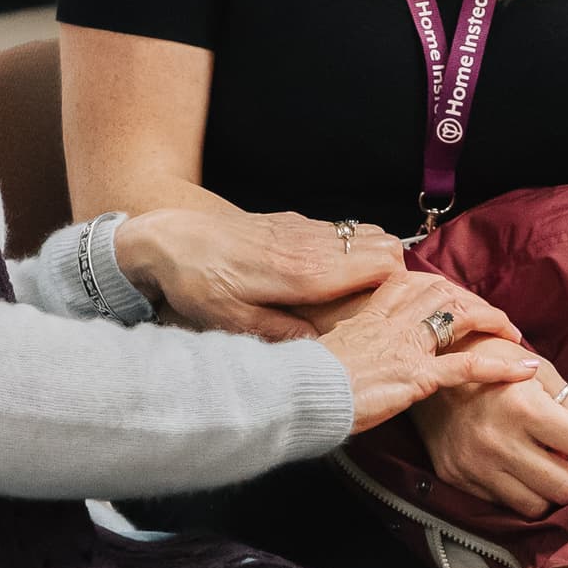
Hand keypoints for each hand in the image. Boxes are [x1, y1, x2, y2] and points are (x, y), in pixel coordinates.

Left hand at [112, 205, 402, 340]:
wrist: (170, 238)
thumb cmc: (199, 283)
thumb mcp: (234, 322)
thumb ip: (282, 333)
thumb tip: (322, 345)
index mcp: (304, 273)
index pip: (380, 265)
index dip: (398, 287)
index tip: (395, 311)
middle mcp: (310, 244)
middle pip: (383, 245)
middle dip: (395, 273)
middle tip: (384, 305)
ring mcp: (302, 228)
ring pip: (364, 233)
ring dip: (373, 258)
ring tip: (363, 292)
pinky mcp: (290, 222)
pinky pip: (339, 230)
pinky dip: (350, 249)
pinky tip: (331, 275)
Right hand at [318, 271, 537, 433]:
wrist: (302, 394)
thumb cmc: (308, 381)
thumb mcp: (328, 350)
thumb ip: (346, 344)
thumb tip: (346, 352)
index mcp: (371, 315)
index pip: (413, 285)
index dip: (441, 287)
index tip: (457, 295)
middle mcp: (393, 323)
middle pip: (443, 295)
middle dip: (473, 303)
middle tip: (494, 318)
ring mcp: (407, 347)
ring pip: (460, 319)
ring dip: (493, 324)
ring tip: (515, 336)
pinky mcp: (415, 376)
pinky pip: (465, 366)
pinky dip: (499, 367)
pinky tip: (522, 370)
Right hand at [413, 369, 567, 517]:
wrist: (428, 364)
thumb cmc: (492, 359)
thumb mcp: (540, 371)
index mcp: (522, 408)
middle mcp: (498, 442)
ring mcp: (475, 466)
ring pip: (540, 505)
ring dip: (555, 488)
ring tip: (554, 463)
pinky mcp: (458, 480)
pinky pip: (506, 504)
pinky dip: (524, 491)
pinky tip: (524, 467)